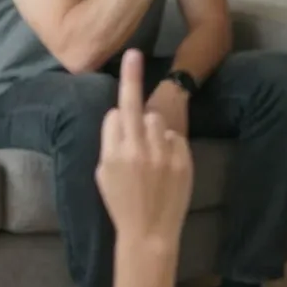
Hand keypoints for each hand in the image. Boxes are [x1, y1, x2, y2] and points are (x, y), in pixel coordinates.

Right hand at [95, 49, 193, 244]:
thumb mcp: (104, 174)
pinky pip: (175, 137)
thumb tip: (118, 115)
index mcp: (113, 154)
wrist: (149, 232)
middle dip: (131, 80)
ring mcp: (162, 155)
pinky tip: (165, 165)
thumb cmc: (121, 204)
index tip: (129, 60)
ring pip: (158, 120)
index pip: (115, 112)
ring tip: (151, 153)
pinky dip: (170, 144)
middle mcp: (137, 151)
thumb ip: (109, 143)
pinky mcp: (183, 160)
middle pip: (135, 106)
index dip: (119, 107)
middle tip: (132, 54)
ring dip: (154, 127)